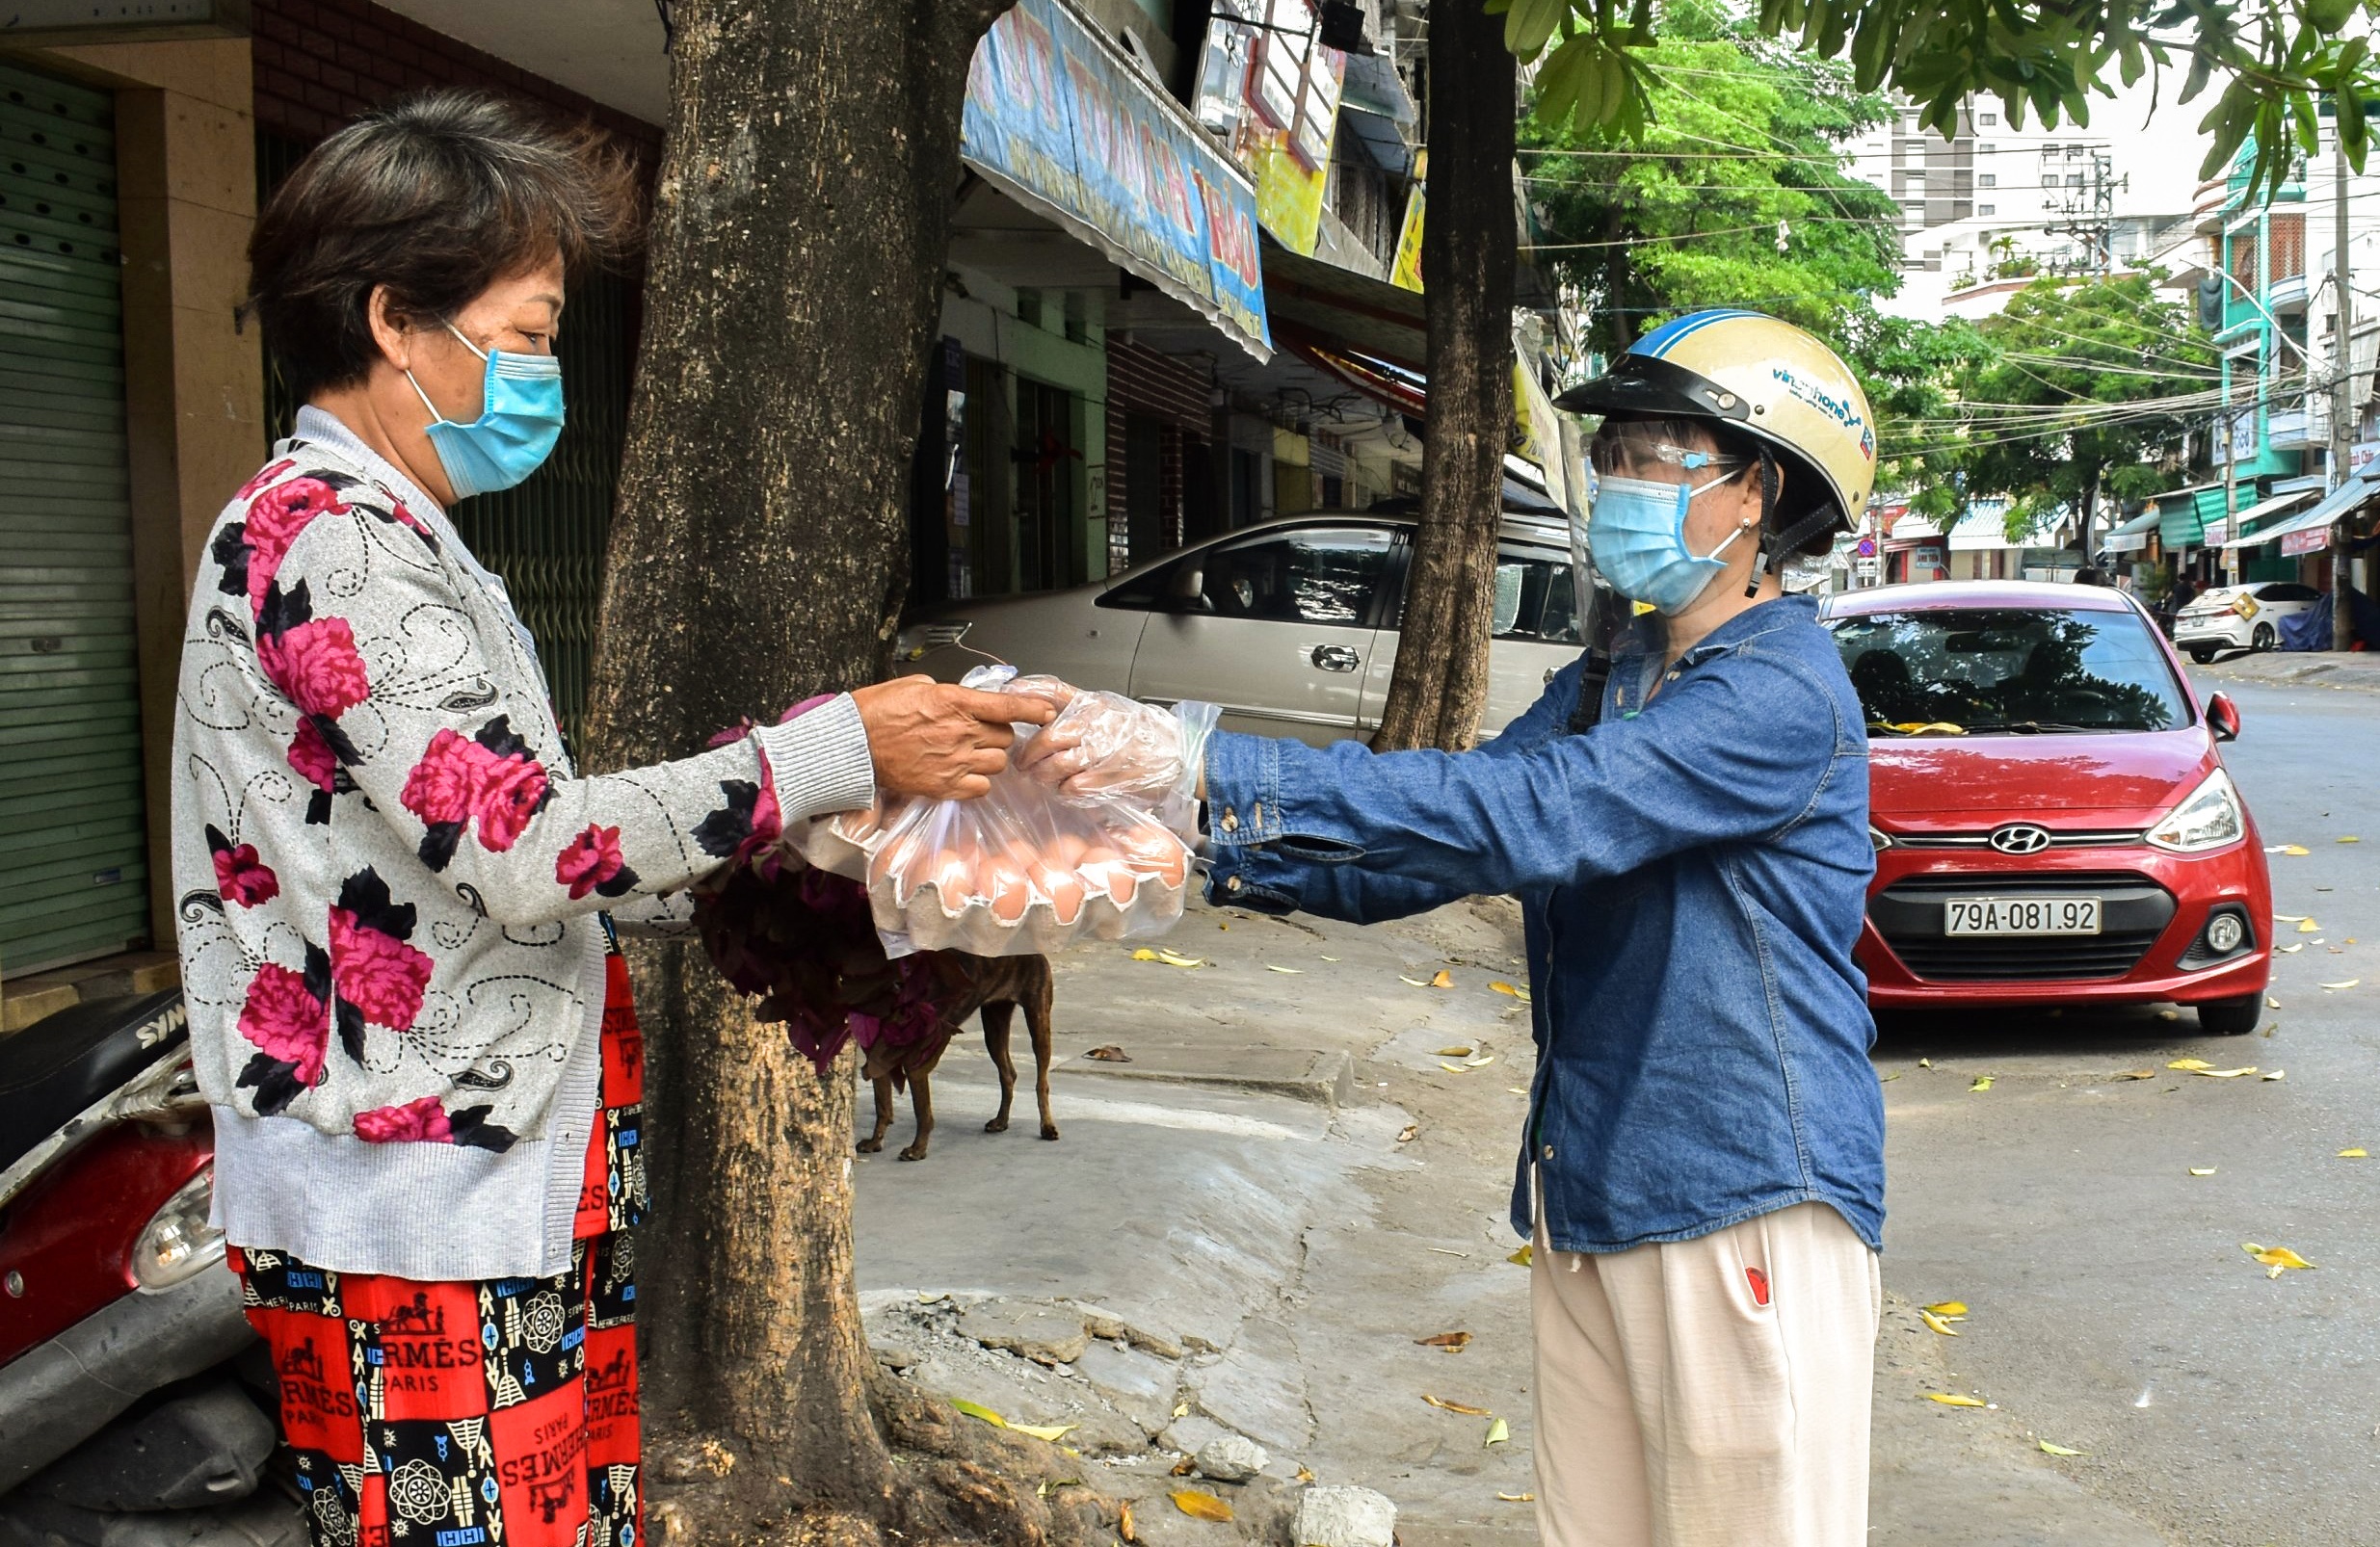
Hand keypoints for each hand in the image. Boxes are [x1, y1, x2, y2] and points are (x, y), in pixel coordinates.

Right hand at [850, 675, 1052, 800]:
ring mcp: (954, 762)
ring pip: (997, 762)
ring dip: (988, 758)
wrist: (852, 745)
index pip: (1007, 707)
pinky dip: (977, 782)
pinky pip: (981, 788)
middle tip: (976, 733)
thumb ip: (945, 692)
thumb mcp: (914, 684)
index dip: (1032, 709)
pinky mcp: (944, 787)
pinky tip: (962, 774)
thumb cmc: (877, 711)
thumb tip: (961, 700)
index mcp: (954, 701)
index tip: (1046, 712)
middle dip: (996, 734)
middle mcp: (960, 732)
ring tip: (967, 754)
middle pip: (1004, 736)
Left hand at [1013, 687, 1216, 803]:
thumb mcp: (1108, 709)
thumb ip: (1073, 705)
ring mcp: (1106, 750)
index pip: (1053, 690)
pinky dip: (1066, 789)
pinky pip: (1076, 786)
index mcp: (1095, 703)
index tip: (1005, 699)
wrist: (1178, 755)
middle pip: (1049, 736)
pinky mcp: (1112, 776)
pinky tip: (1066, 789)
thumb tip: (1030, 700)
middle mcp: (1099, 723)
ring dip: (1044, 774)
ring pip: (1059, 764)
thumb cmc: (1139, 733)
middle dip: (1029, 753)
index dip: (1025, 693)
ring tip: (1041, 777)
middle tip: (1022, 762)